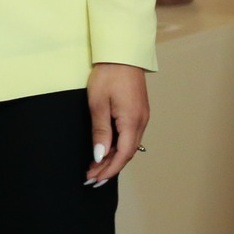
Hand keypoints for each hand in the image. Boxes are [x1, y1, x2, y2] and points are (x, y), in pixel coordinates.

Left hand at [85, 62, 148, 185]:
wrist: (122, 54)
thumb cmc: (108, 75)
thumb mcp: (98, 104)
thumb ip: (100, 132)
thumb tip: (100, 156)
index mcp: (132, 122)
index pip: (122, 156)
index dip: (108, 170)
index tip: (93, 179)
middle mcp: (141, 123)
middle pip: (126, 154)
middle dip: (109, 168)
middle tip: (91, 177)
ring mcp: (142, 117)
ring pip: (128, 146)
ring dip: (113, 158)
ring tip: (96, 168)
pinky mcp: (138, 112)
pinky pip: (130, 136)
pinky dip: (118, 147)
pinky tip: (107, 150)